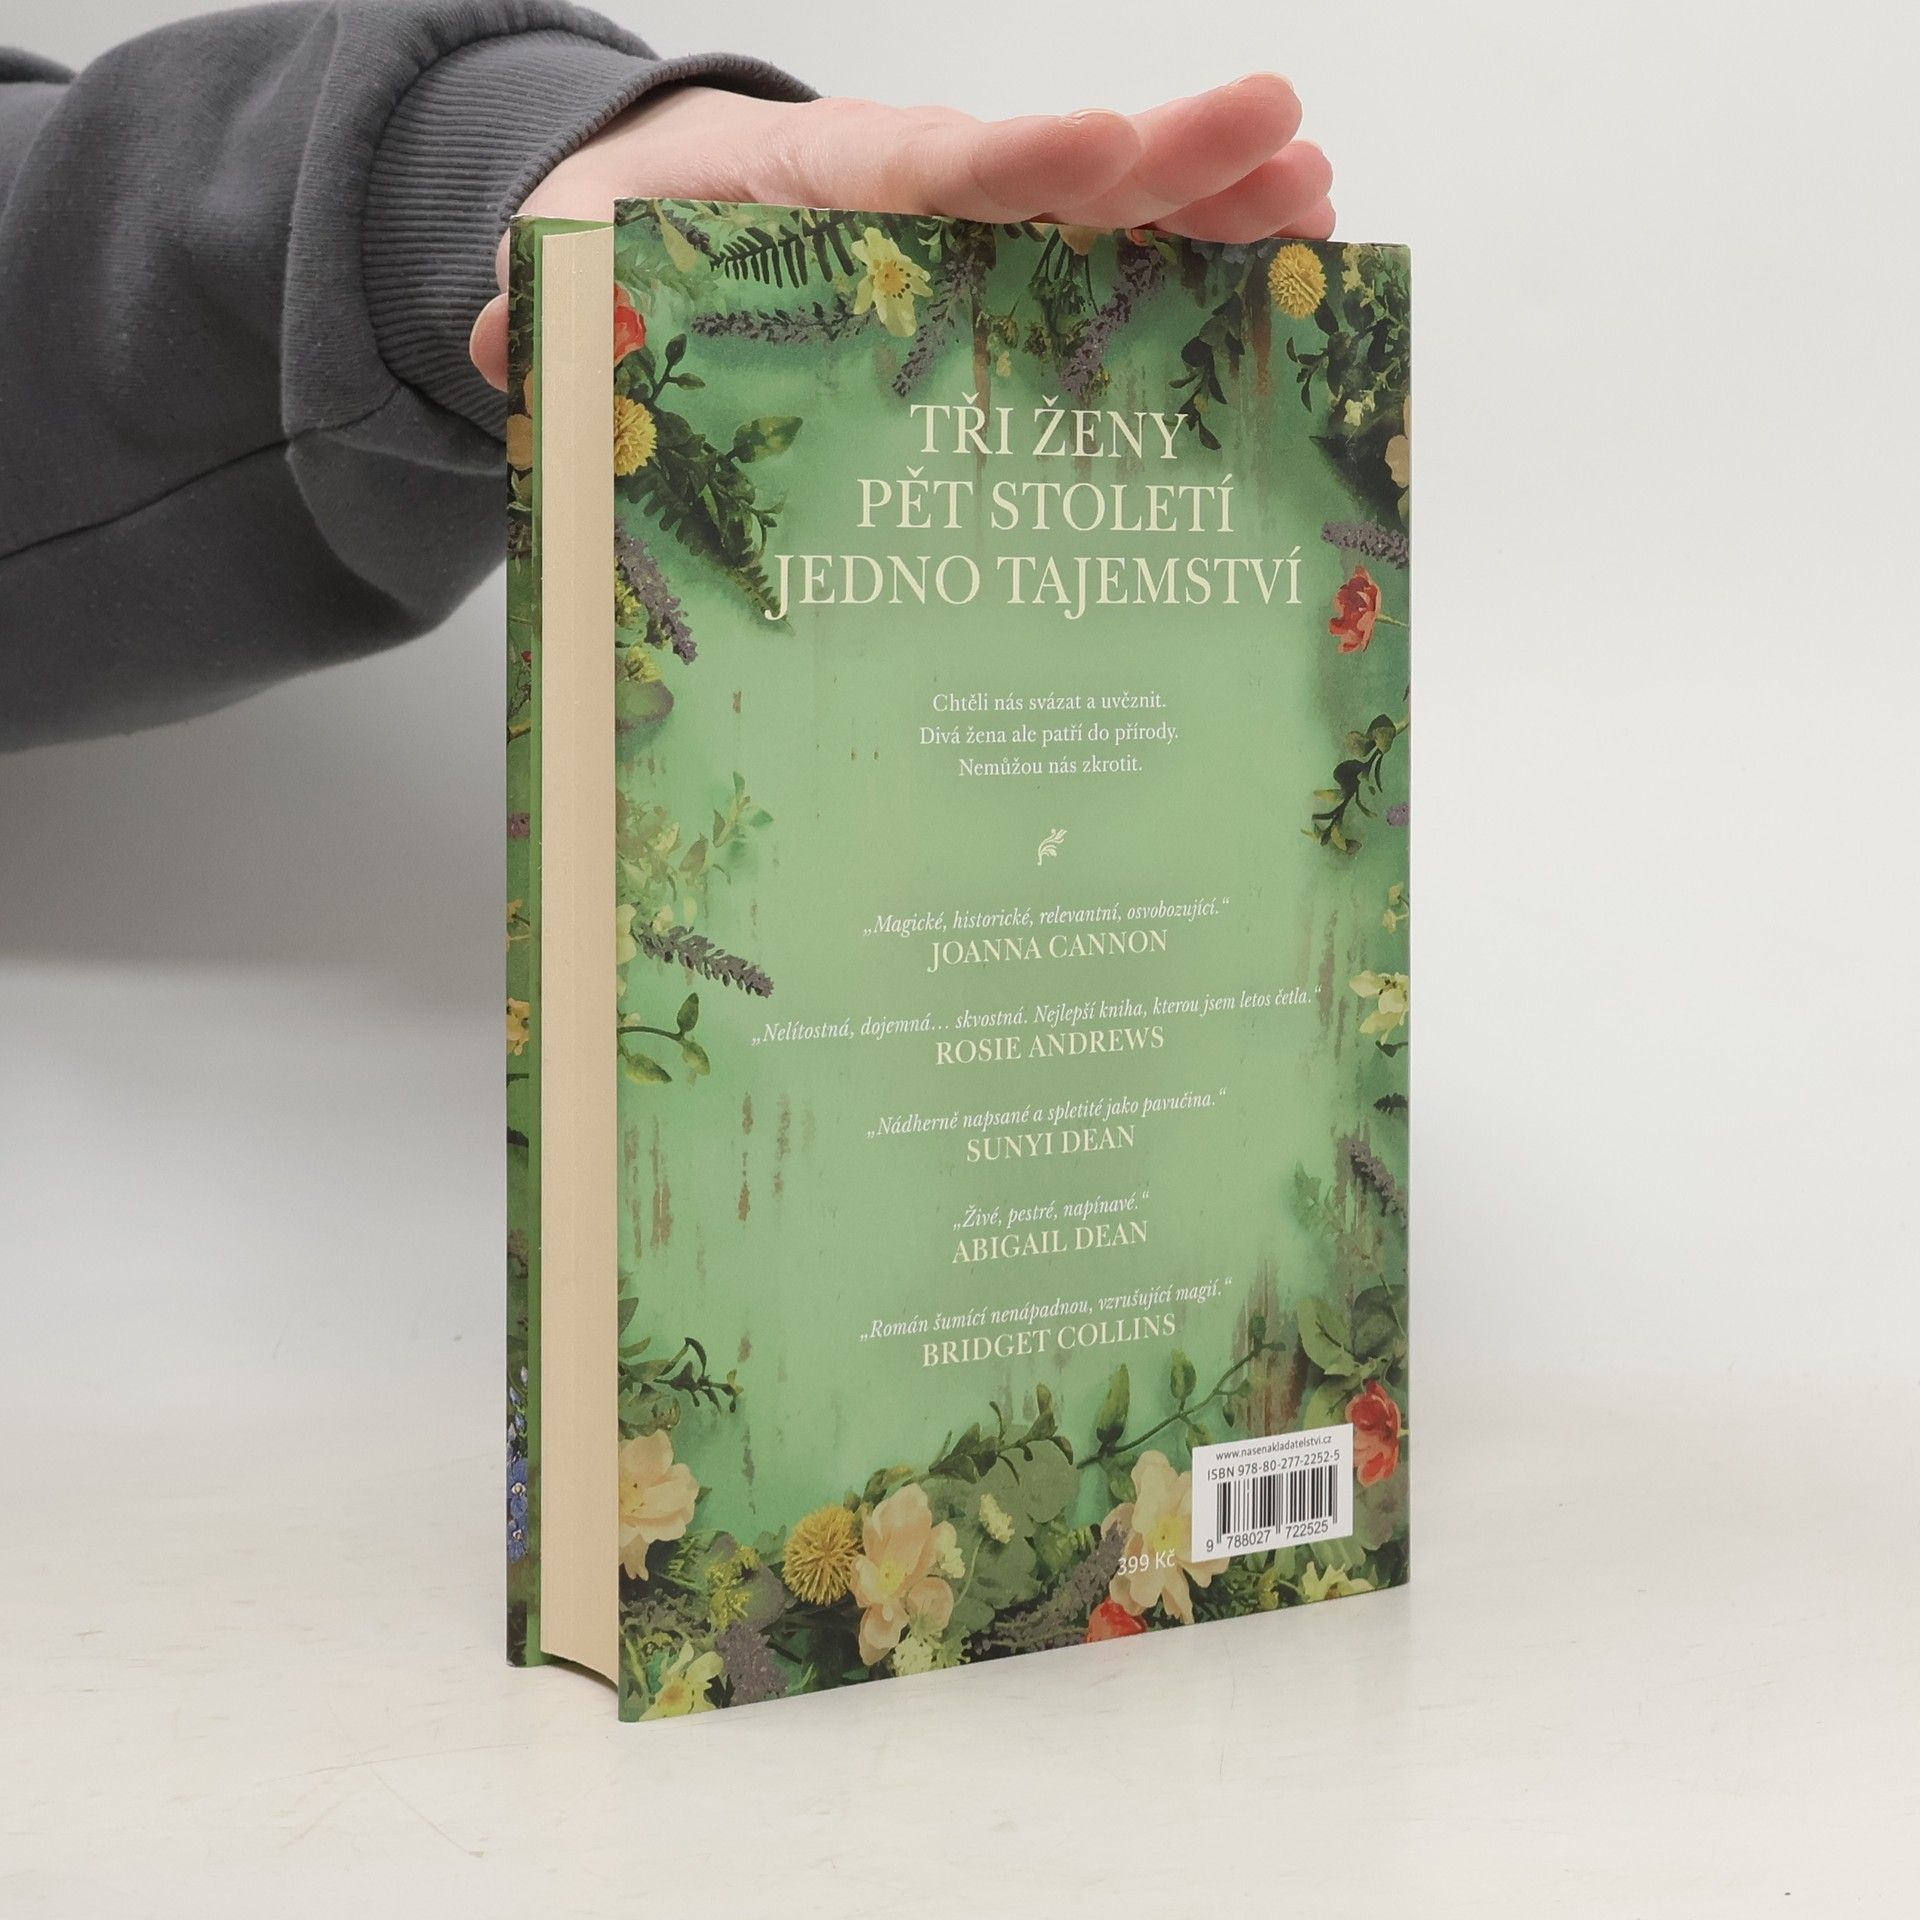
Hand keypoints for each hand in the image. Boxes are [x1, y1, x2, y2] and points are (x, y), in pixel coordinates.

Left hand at [470, 76, 1330, 389]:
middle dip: (1171, 163)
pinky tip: (1270, 275)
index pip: (931, 169)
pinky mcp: (998, 281)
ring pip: (1106, 221)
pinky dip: (1184, 271)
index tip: (1098, 152)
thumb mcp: (578, 256)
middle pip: (1057, 180)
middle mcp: (921, 204)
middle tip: (1285, 141)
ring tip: (1318, 202)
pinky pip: (1102, 272)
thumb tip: (507, 352)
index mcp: (825, 189)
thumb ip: (552, 301)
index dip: (1017, 166)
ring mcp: (973, 241)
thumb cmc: (633, 232)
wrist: (659, 214)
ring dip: (1212, 211)